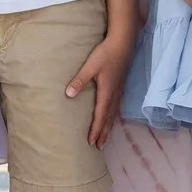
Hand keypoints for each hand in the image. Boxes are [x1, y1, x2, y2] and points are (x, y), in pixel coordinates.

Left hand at [63, 29, 136, 146]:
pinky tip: (111, 119)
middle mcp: (114, 95)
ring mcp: (119, 91)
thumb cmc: (105, 54)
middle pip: (108, 119)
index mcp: (107, 92)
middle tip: (98, 147)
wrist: (123, 43)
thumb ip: (79, 80)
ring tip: (104, 138)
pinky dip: (112, 118)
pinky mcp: (120, 86)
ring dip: (108, 128)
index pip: (100, 116)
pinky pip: (116, 108)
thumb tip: (69, 94)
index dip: (95, 130)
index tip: (91, 142)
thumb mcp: (90, 66)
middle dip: (103, 134)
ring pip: (113, 115)